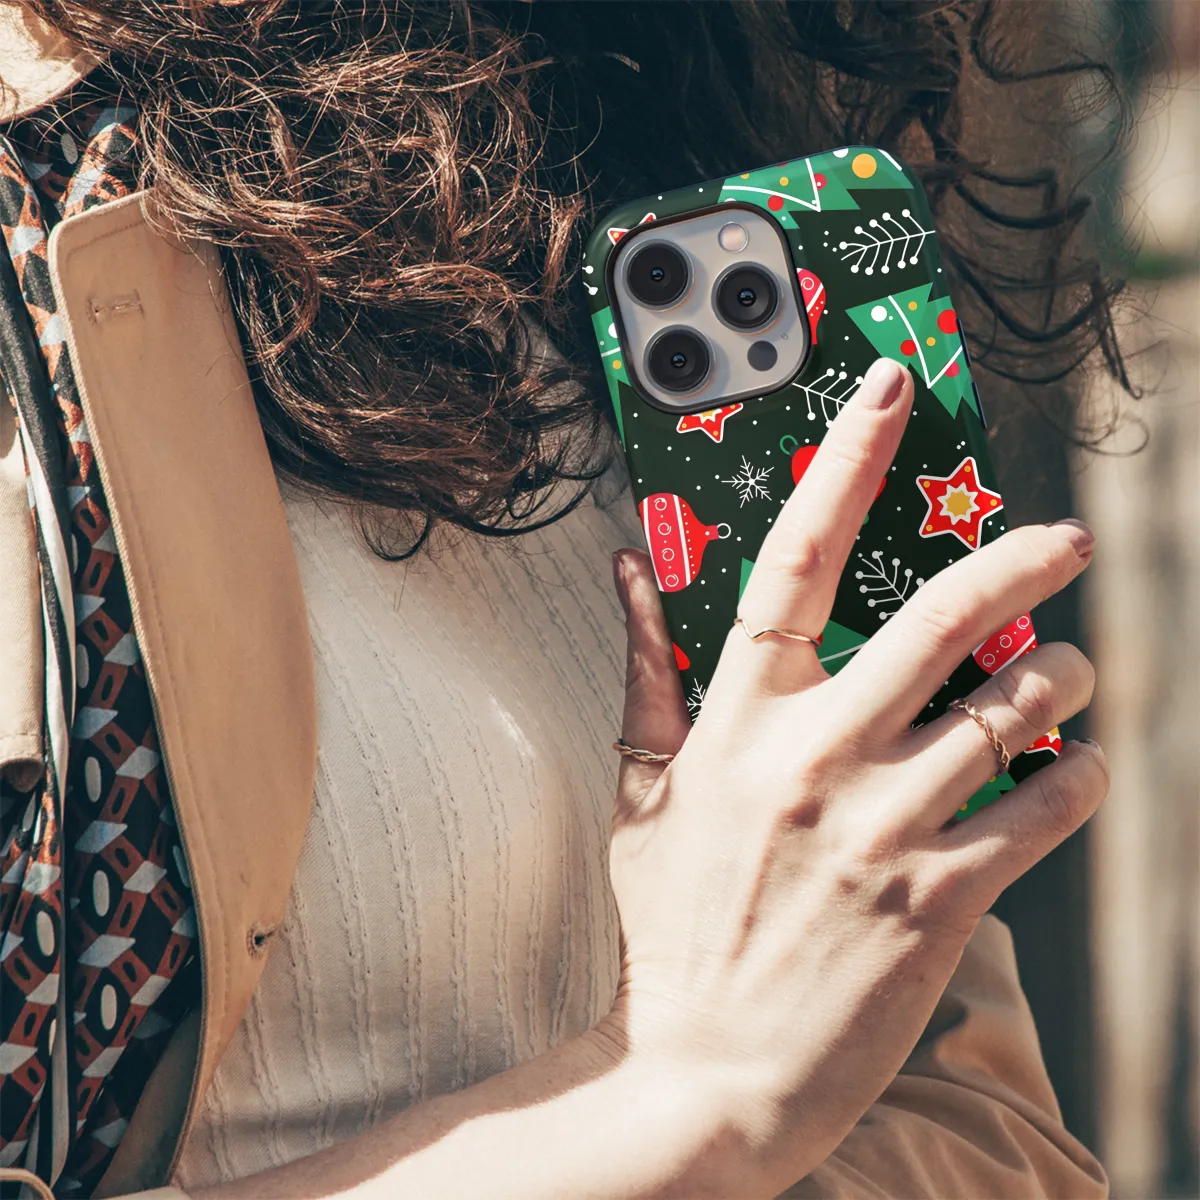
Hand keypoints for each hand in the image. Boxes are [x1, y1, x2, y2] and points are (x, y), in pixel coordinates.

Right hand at [606, 357, 1107, 1193]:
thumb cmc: (673, 928)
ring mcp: (882, 827)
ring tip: (1070, 673)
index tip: (889, 391)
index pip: (793, 559)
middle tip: (1062, 539)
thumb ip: (645, 675)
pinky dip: (1076, 776)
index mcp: (738, 722)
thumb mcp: (641, 794)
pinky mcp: (940, 898)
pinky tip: (1074, 767)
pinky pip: (1042, 809)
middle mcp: (815, 758)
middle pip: (940, 618)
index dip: (845, 462)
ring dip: (1061, 677)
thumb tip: (626, 572)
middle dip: (1020, 560)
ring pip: (1011, 710)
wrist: (705, 1072)